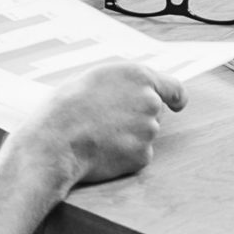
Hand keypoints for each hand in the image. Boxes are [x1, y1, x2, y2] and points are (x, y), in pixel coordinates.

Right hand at [21, 60, 186, 186]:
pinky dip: (122, 157)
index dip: (176, 98)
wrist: (55, 140)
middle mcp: (151, 101)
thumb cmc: (66, 107)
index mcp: (140, 76)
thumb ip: (124, 83)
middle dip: (135, 119)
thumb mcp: (96, 78)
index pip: (173, 87)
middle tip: (104, 123)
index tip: (177, 105)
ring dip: (126, 138)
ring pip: (142, 135)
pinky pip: (136, 156)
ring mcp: (149, 130)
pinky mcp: (142, 156)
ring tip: (96, 136)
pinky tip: (101, 152)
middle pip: (153, 113)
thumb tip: (133, 91)